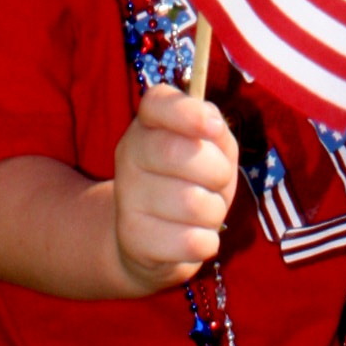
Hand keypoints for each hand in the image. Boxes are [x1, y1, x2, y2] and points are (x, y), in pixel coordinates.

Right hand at [112, 85, 237, 291]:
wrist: (153, 238)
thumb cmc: (192, 181)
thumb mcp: (211, 148)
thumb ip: (216, 130)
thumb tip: (212, 124)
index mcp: (148, 122)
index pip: (156, 103)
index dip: (188, 112)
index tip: (215, 127)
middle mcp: (129, 154)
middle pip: (176, 152)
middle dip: (216, 171)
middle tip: (218, 181)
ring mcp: (126, 198)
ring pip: (191, 203)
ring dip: (214, 211)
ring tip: (204, 212)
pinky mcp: (133, 239)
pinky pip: (189, 242)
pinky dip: (207, 242)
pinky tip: (195, 237)